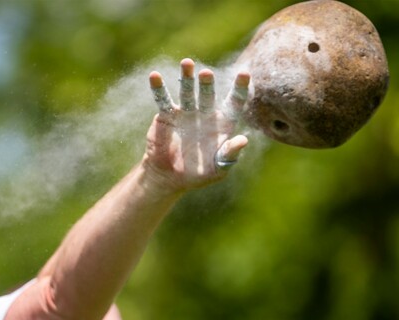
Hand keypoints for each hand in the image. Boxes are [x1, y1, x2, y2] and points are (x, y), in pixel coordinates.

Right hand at [143, 58, 249, 192]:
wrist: (170, 178)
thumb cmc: (199, 174)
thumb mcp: (218, 167)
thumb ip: (230, 153)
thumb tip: (244, 140)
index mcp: (222, 123)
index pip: (234, 102)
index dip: (240, 88)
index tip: (245, 73)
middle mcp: (204, 113)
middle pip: (207, 93)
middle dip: (207, 83)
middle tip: (206, 74)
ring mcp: (185, 112)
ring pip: (187, 91)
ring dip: (186, 77)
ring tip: (186, 63)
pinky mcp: (167, 116)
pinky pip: (163, 100)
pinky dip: (159, 89)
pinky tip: (154, 76)